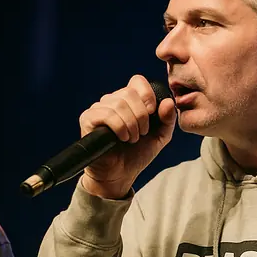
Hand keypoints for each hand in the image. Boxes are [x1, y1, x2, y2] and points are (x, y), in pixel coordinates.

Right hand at [79, 74, 176, 199]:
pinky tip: (121, 138)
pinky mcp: (88, 119)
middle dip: (141, 116)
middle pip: (129, 93)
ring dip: (131, 124)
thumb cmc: (137, 155)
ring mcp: (98, 109)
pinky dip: (119, 127)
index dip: (147, 94)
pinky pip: (106, 114)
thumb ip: (168, 119)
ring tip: (131, 139)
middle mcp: (112, 101)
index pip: (137, 81)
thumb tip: (167, 102)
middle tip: (142, 133)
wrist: (120, 175)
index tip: (151, 113)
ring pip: (118, 104)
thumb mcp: (160, 137)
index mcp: (128, 101)